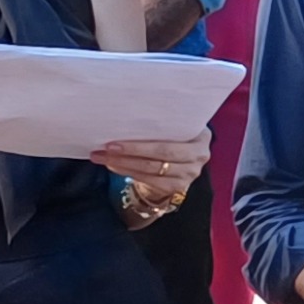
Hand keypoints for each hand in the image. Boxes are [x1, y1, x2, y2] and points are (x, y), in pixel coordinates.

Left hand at [91, 132, 211, 217]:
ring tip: (102, 157)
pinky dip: (128, 173)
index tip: (117, 136)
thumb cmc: (171, 138)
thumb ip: (160, 123)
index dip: (142, 141)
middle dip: (131, 151)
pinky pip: (149, 180)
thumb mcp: (172, 128)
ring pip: (152, 169)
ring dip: (123, 163)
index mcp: (201, 135)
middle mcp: (200, 155)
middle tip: (106, 147)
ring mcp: (190, 173)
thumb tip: (123, 116)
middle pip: (162, 154)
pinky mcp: (178, 187)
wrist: (178, 163)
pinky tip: (113, 166)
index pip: (171, 138)